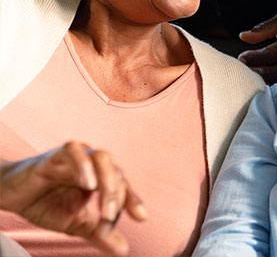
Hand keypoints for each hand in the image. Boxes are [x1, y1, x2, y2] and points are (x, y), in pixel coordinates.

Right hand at [0, 141, 146, 255]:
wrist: (10, 196)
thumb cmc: (45, 204)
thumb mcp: (74, 224)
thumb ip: (98, 233)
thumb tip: (124, 251)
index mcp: (101, 178)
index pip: (123, 186)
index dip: (133, 200)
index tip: (142, 218)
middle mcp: (93, 164)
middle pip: (116, 172)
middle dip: (117, 197)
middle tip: (110, 218)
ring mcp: (77, 156)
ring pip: (102, 158)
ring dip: (107, 183)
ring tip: (104, 208)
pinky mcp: (55, 154)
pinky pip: (74, 151)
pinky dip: (84, 166)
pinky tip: (88, 184)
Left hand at [238, 12, 276, 83]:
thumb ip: (264, 28)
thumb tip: (243, 36)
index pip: (272, 53)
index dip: (254, 57)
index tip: (241, 58)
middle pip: (274, 71)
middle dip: (255, 71)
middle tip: (243, 68)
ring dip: (263, 78)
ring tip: (252, 73)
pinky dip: (275, 82)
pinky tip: (267, 77)